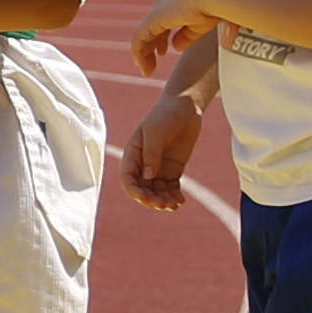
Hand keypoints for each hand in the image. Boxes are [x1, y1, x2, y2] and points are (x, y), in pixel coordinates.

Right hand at [122, 89, 206, 211]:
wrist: (184, 108)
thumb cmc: (165, 116)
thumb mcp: (155, 133)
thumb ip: (151, 154)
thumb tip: (149, 177)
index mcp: (132, 154)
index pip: (127, 178)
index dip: (134, 191)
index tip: (146, 198)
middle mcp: (143, 164)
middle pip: (141, 188)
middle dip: (150, 199)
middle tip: (164, 205)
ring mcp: (158, 168)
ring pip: (156, 191)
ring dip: (163, 200)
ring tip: (174, 205)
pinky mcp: (172, 170)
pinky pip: (170, 188)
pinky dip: (174, 196)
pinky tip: (180, 201)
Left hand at [131, 0, 224, 76]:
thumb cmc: (213, 9)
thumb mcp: (198, 27)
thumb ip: (186, 37)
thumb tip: (176, 47)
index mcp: (174, 6)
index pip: (160, 24)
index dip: (160, 40)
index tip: (162, 53)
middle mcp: (162, 7)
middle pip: (149, 30)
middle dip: (149, 49)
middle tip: (150, 66)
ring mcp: (156, 12)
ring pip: (141, 37)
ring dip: (143, 55)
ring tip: (147, 70)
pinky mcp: (152, 19)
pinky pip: (138, 39)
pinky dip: (139, 54)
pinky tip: (143, 65)